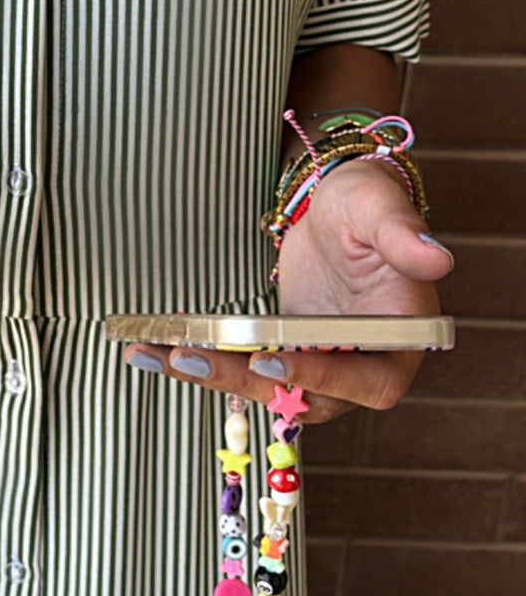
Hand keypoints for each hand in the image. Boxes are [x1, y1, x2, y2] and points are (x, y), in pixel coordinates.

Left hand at [122, 159, 453, 423]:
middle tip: (189, 356)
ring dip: (210, 375)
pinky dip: (204, 358)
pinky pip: (244, 367)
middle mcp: (362, 364)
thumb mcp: (382, 208)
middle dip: (242, 380)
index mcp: (401, 340)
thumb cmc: (366, 200)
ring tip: (155, 354)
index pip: (368, 378)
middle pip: (306, 395)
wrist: (335, 200)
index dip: (320, 375)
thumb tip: (439, 258)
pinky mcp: (283, 353)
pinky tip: (159, 347)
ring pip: (265, 387)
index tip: (270, 358)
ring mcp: (319, 364)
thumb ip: (405, 235)